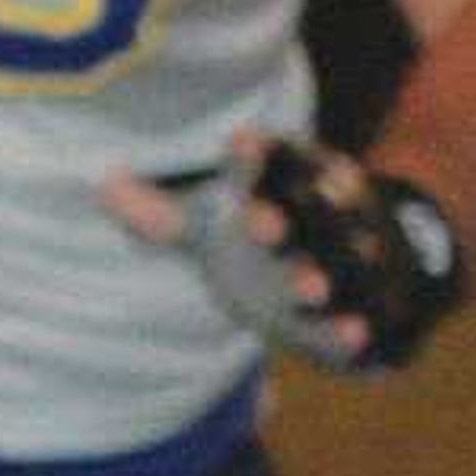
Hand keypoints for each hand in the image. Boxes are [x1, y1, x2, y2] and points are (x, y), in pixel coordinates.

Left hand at [103, 131, 463, 371]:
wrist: (361, 260)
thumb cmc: (265, 239)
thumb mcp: (212, 225)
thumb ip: (163, 216)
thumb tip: (104, 186)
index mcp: (288, 184)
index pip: (273, 161)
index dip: (257, 154)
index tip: (240, 141)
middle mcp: (325, 216)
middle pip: (308, 214)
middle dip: (284, 221)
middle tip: (262, 225)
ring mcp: (353, 261)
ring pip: (343, 264)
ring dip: (325, 276)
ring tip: (309, 288)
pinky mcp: (370, 306)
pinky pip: (369, 315)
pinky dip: (360, 326)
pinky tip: (354, 333)